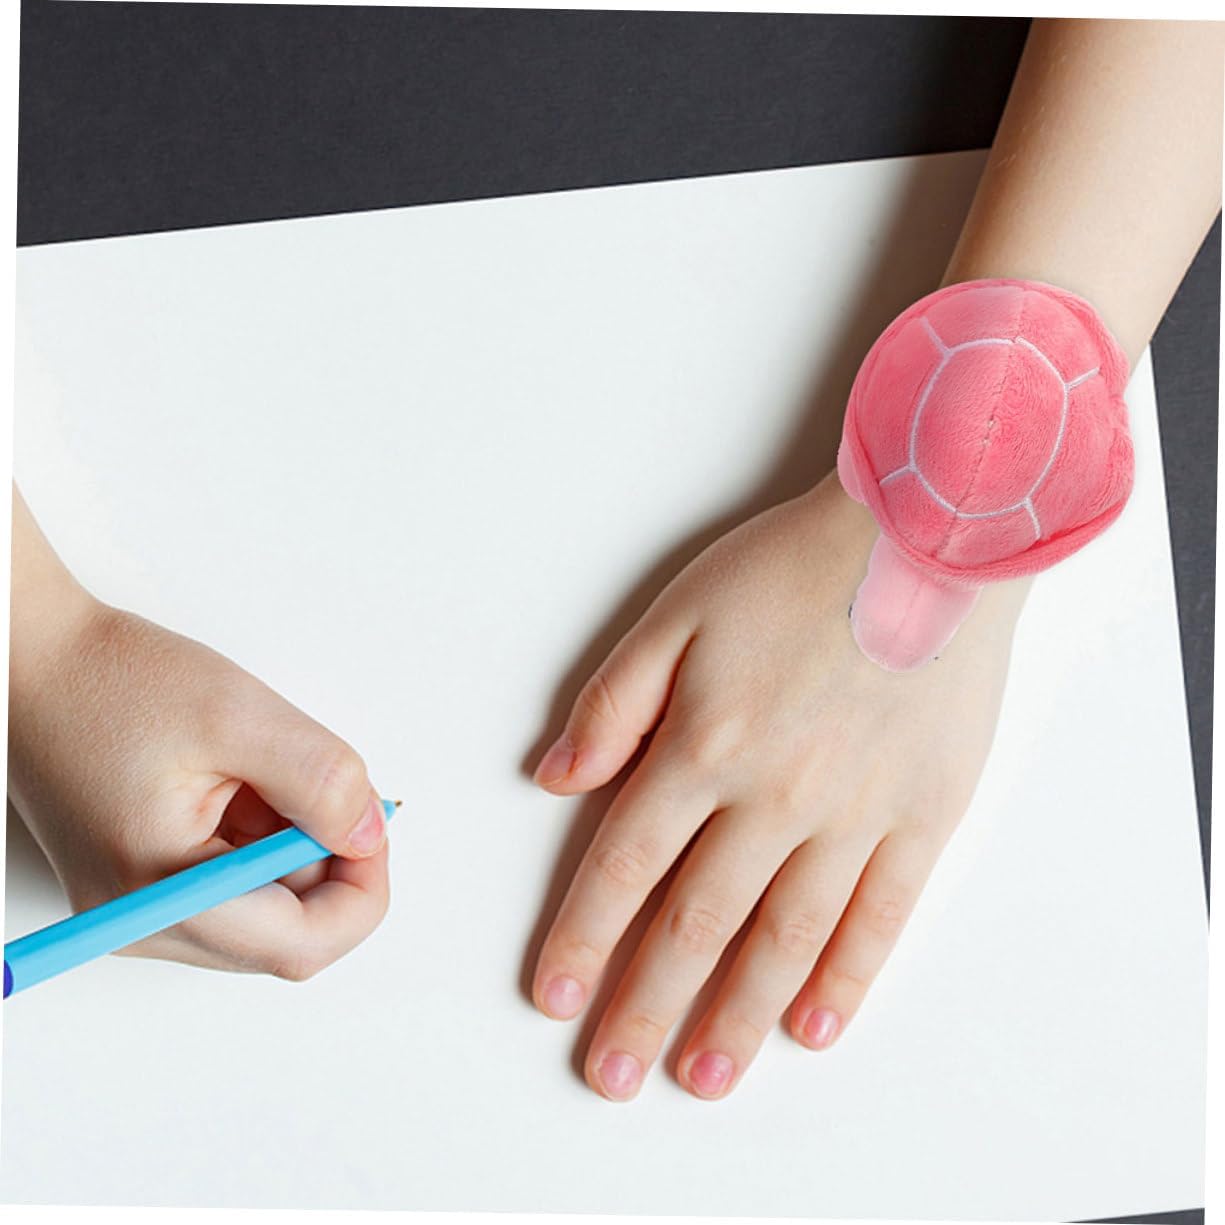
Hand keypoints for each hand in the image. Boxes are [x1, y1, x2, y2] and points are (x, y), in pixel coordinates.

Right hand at [7, 592, 389, 981]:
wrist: (37, 663)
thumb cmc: (114, 682)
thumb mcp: (238, 715)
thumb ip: (319, 779)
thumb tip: (368, 834)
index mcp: (157, 894)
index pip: (299, 945)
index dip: (360, 890)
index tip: (373, 826)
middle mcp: (141, 923)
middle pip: (288, 935)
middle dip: (328, 863)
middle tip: (329, 788)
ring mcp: (138, 911)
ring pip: (268, 911)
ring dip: (295, 848)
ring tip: (262, 776)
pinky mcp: (143, 888)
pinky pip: (237, 887)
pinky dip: (265, 841)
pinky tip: (242, 786)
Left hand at [530, 471, 1026, 1099]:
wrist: (926, 538)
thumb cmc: (797, 566)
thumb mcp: (678, 612)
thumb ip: (614, 703)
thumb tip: (554, 779)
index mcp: (703, 746)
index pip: (624, 867)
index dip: (583, 938)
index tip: (554, 995)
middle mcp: (773, 797)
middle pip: (694, 924)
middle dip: (645, 1007)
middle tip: (613, 1077)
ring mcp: (855, 815)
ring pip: (783, 940)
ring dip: (737, 1017)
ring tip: (703, 1076)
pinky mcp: (922, 816)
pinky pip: (878, 917)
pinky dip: (844, 978)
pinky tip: (812, 1027)